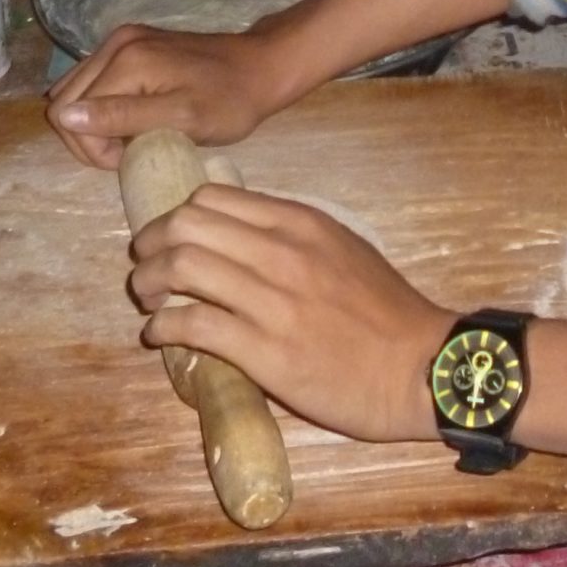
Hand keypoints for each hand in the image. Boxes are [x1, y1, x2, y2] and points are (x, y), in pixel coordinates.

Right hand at [46, 19, 296, 168]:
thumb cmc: (230, 101)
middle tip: (130, 152)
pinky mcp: (131, 44)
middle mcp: (116, 43)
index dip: (93, 148)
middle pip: (64, 99)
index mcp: (125, 60)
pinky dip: (103, 106)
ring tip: (131, 138)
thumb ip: (123, 116)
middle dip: (88, 136)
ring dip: (93, 123)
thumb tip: (64, 116)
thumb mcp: (181, 118)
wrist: (262, 67)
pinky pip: (96, 81)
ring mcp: (122, 40)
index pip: (68, 113)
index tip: (129, 158)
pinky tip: (133, 120)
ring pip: (76, 91)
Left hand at [129, 182, 452, 443]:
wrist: (419, 367)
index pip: (212, 199)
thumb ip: (292, 236)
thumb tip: (237, 232)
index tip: (166, 241)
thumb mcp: (342, 249)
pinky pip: (193, 325)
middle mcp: (283, 251)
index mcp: (300, 223)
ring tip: (149, 302)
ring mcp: (273, 300)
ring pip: (182, 268)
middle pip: (186, 225)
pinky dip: (164, 327)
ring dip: (149, 284)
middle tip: (146, 271)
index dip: (175, 218)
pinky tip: (161, 336)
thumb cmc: (384, 312)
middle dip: (151, 246)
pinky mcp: (265, 351)